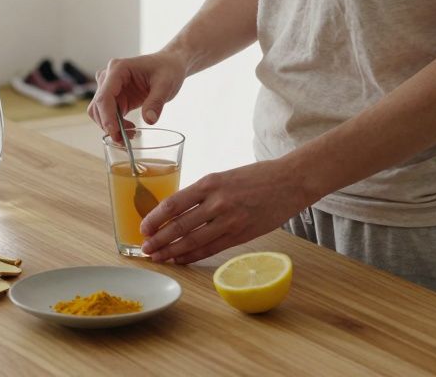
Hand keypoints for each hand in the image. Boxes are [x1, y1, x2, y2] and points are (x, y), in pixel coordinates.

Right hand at [88, 51, 187, 137]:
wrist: (169, 65)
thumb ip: (156, 102)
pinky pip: (109, 115)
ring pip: (100, 112)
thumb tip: (149, 121)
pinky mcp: (115, 97)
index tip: (114, 132)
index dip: (106, 116)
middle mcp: (109, 77)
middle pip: (98, 106)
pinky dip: (116, 125)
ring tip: (131, 135)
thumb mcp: (165, 84)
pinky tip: (131, 130)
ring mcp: (110, 87)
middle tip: (125, 141)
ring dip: (111, 127)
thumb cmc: (167, 69)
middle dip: (108, 125)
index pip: (104, 95)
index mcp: (118, 69)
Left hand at [140, 159, 312, 264]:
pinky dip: (193, 256)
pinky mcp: (241, 235)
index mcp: (210, 182)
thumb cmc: (258, 176)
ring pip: (193, 240)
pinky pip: (212, 249)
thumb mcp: (225, 176)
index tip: (144, 228)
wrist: (291, 181)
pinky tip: (181, 259)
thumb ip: (204, 192)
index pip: (174, 204)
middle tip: (145, 249)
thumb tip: (180, 211)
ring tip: (158, 257)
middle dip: (159, 239)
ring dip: (172, 251)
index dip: (155, 218)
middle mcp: (217, 202)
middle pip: (179, 226)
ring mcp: (230, 220)